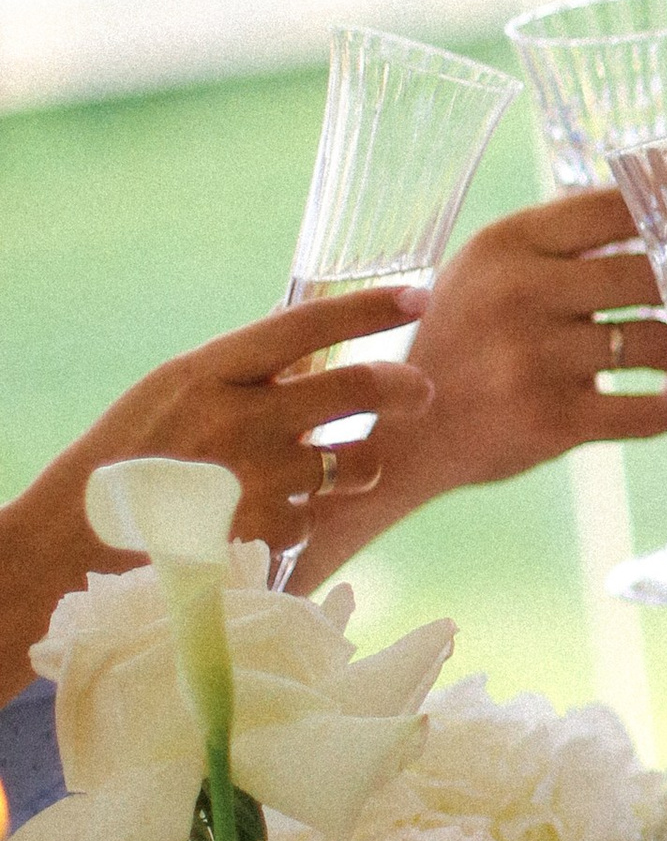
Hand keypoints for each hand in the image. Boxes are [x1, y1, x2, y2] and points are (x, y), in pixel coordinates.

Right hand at [0, 284, 432, 678]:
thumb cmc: (127, 458)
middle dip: (404, 387)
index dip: (370, 307)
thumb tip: (318, 353)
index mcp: (210, 371)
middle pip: (357, 389)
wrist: (73, 543)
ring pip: (356, 463)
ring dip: (362, 463)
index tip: (415, 297)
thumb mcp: (173, 394)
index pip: (308, 325)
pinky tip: (267, 515)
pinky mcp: (265, 536)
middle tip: (418, 391)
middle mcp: (239, 420)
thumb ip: (241, 375)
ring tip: (342, 464)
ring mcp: (256, 481)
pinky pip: (317, 517)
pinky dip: (305, 515)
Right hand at [299, 190, 666, 577]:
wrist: (409, 437)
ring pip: (655, 342)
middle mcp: (518, 293)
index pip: (612, 207)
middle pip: (647, 274)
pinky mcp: (553, 420)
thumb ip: (551, 241)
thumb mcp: (482, 271)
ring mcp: (536, 359)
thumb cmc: (461, 340)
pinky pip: (648, 410)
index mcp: (504, 244)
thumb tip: (646, 205)